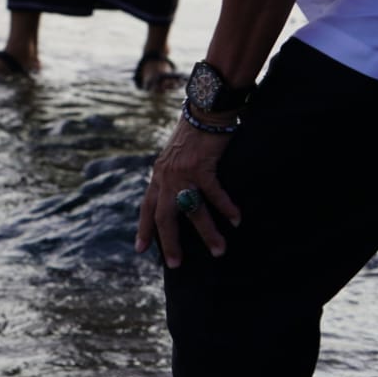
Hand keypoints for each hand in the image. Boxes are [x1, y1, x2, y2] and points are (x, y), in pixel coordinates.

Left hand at [135, 111, 241, 267]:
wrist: (203, 111)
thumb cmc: (193, 136)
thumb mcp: (175, 159)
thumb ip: (173, 178)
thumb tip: (177, 200)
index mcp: (158, 176)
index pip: (147, 208)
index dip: (144, 229)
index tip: (141, 249)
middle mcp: (166, 176)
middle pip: (163, 216)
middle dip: (169, 242)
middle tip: (176, 265)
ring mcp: (182, 172)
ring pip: (192, 210)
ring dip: (207, 232)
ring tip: (219, 250)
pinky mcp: (201, 165)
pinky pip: (213, 192)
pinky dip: (226, 207)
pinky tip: (236, 219)